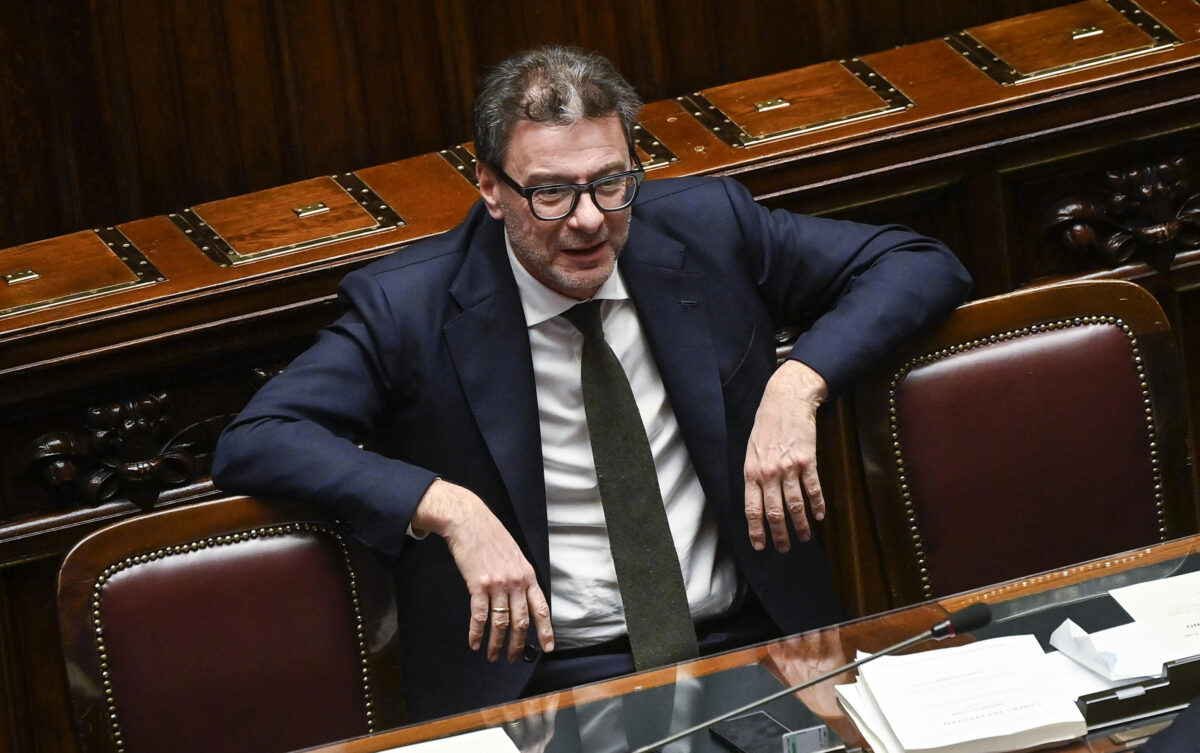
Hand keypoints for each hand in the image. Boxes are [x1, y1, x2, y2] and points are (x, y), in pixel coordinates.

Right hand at [412, 480, 554, 660]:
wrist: (470, 521)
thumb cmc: (492, 537)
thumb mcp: (515, 556)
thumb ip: (521, 577)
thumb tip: (523, 599)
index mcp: (528, 575)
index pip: (541, 608)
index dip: (545, 631)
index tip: (547, 648)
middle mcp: (516, 581)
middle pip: (521, 621)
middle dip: (518, 644)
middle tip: (513, 658)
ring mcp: (497, 584)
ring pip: (500, 622)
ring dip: (497, 643)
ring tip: (493, 656)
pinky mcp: (477, 585)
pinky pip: (478, 615)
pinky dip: (476, 632)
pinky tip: (474, 643)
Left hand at [743, 359, 827, 551]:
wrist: (787, 400)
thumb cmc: (766, 424)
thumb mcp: (751, 449)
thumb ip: (754, 474)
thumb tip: (757, 499)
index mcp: (751, 471)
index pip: (752, 509)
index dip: (756, 530)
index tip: (760, 546)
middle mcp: (768, 473)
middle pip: (774, 513)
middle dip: (779, 535)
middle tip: (784, 548)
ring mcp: (789, 468)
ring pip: (795, 506)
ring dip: (801, 526)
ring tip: (804, 537)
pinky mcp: (807, 461)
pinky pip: (813, 489)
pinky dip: (817, 505)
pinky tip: (820, 516)